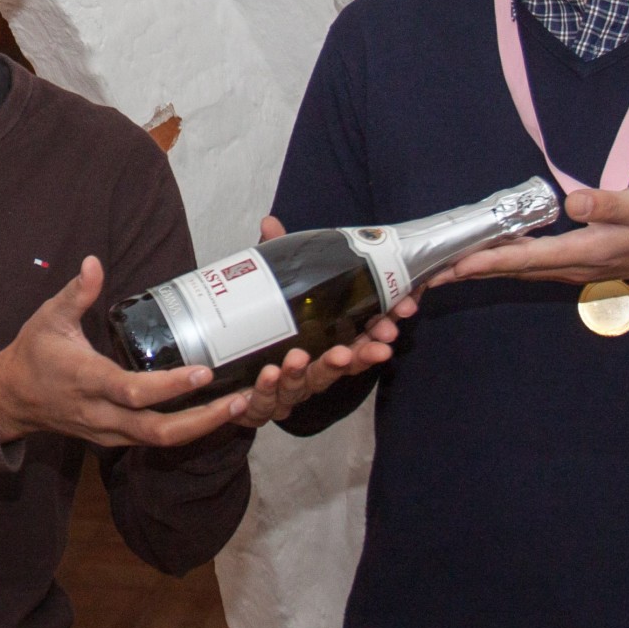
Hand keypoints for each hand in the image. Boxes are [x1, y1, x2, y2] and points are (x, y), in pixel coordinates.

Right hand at [0, 257, 250, 447]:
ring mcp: (108, 432)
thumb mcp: (49, 318)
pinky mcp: (114, 439)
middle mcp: (100, 413)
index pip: (133, 391)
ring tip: (238, 404)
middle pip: (157, 430)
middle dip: (202, 419)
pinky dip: (186, 430)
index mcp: (87, 380)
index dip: (170, 386)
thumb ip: (77, 292)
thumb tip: (94, 261)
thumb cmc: (34, 354)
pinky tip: (212, 412)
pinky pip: (154, 440)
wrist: (12, 399)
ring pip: (159, 440)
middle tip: (240, 398)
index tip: (204, 372)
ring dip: (201, 427)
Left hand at [237, 215, 400, 427]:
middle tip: (379, 341)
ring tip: (302, 357)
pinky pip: (268, 403)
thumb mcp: (269, 290)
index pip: (365, 333)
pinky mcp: (263, 405)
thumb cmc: (261, 328)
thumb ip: (274, 261)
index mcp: (328, 340)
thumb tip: (269, 222)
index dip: (385, 323)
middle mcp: (316, 366)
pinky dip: (268, 390)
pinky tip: (268, 375)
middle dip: (363, 353)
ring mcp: (292, 388)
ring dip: (311, 369)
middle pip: (347, 363)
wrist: (223, 372)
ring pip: (310, 383)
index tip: (405, 309)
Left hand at [441, 185, 628, 324]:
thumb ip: (611, 203)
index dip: (489, 259)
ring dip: (478, 269)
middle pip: (509, 269)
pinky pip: (524, 265)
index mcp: (582, 251)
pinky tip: (479, 258)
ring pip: (514, 270)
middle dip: (469, 271)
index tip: (456, 264)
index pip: (526, 256)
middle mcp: (568, 265)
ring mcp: (567, 267)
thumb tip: (576, 202)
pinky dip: (497, 263)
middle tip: (429, 273)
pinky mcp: (567, 262)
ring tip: (442, 268)